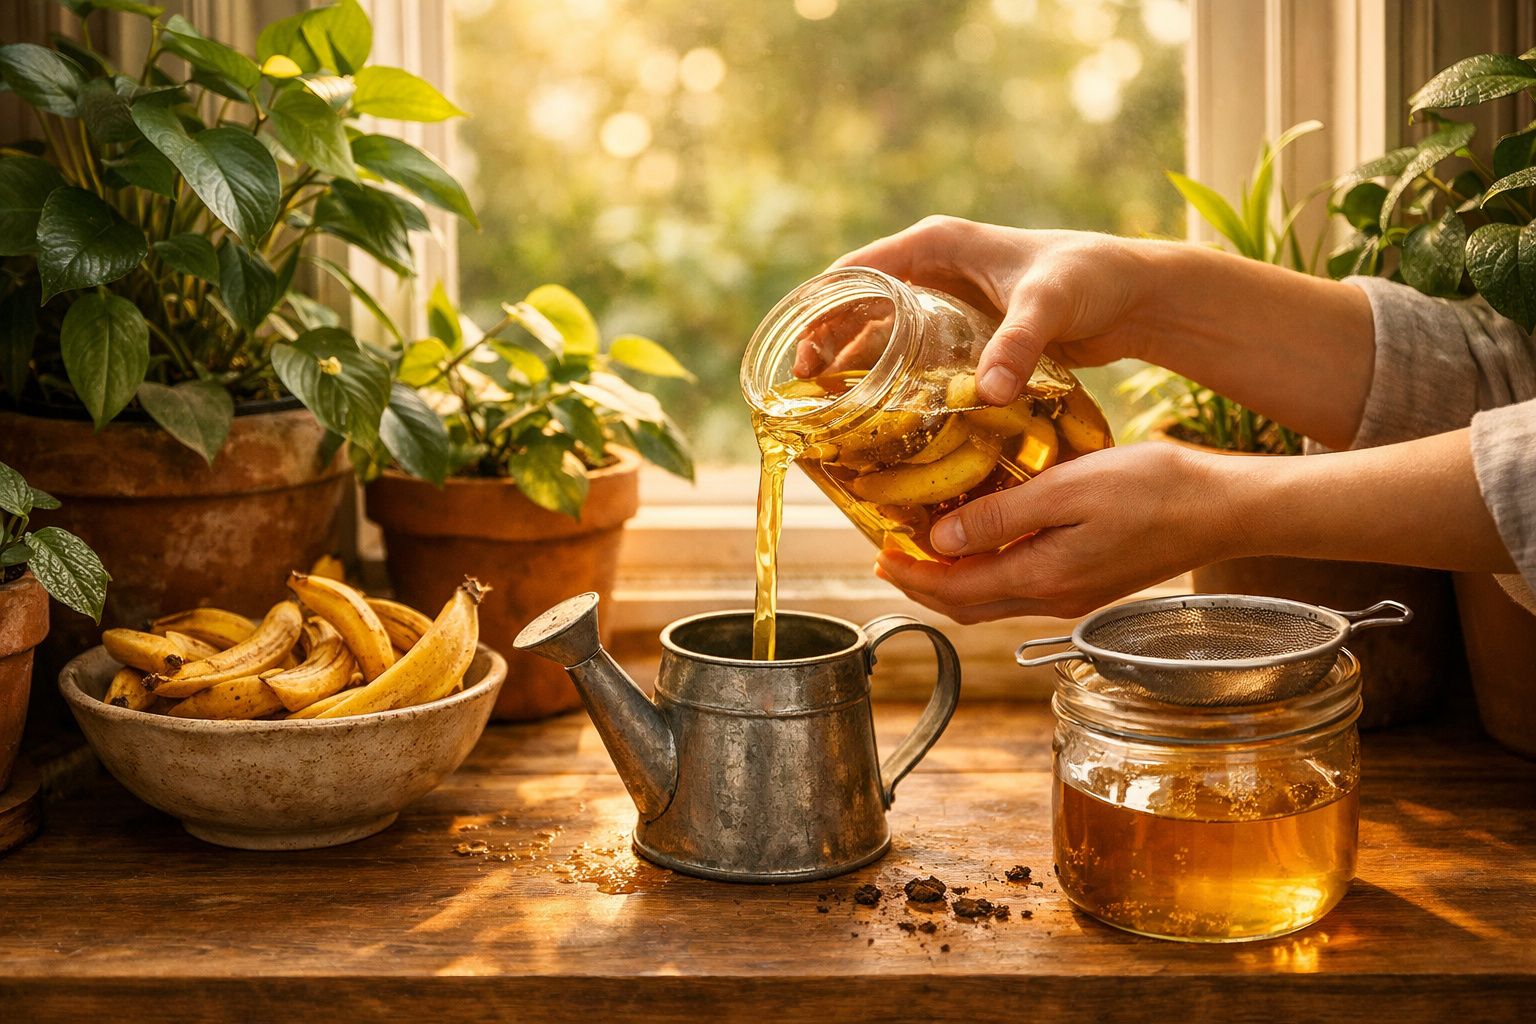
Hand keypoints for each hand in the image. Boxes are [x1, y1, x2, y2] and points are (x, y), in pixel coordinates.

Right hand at [829, 217, 1155, 403]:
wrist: (1134, 295)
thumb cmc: (1091, 279)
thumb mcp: (1048, 305)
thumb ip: (1017, 345)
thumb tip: (989, 393)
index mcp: (936, 244)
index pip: (856, 272)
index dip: (820, 309)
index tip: (799, 353)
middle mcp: (932, 270)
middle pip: (858, 306)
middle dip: (827, 344)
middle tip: (806, 389)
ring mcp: (946, 302)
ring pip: (881, 333)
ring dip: (854, 366)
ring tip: (831, 408)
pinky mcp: (963, 333)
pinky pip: (912, 355)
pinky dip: (890, 380)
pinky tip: (879, 415)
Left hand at [874, 443, 1235, 621]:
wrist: (1223, 508)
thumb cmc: (1154, 488)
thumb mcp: (1067, 489)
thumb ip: (1000, 518)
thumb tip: (939, 542)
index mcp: (1042, 578)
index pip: (954, 592)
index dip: (910, 576)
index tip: (877, 553)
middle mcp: (1053, 599)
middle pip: (967, 606)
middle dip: (921, 585)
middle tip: (887, 555)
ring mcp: (1073, 597)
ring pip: (992, 601)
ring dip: (951, 581)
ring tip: (922, 549)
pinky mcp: (1089, 585)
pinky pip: (1020, 589)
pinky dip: (986, 573)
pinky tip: (981, 543)